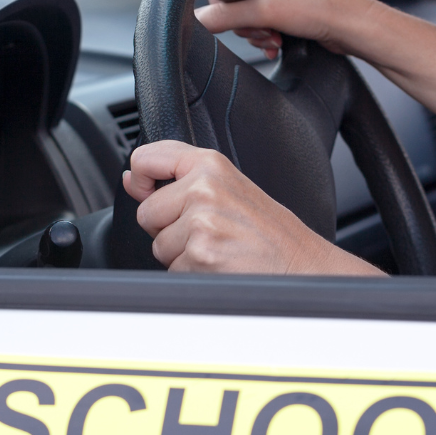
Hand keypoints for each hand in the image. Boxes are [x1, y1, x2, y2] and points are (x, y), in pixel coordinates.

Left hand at [125, 141, 384, 275]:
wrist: (303, 267)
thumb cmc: (272, 234)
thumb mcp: (229, 190)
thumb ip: (177, 180)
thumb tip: (131, 179)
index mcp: (211, 166)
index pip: (147, 158)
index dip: (141, 178)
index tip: (146, 189)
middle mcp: (203, 189)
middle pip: (147, 213)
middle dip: (169, 230)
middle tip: (210, 233)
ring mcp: (201, 223)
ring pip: (159, 247)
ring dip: (182, 257)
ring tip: (219, 251)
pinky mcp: (200, 256)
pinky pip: (172, 272)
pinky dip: (192, 277)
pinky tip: (221, 267)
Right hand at [194, 0, 375, 59]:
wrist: (352, 26)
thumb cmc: (322, 6)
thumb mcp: (263, 12)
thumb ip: (225, 17)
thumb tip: (199, 20)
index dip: (226, 0)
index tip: (238, 16)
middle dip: (247, 21)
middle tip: (263, 28)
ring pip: (248, 8)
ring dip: (257, 30)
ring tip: (273, 37)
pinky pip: (263, 15)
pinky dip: (266, 31)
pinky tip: (276, 41)